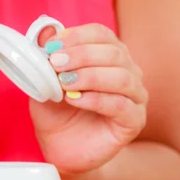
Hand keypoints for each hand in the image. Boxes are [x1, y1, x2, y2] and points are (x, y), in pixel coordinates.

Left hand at [30, 23, 147, 174]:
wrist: (60, 148)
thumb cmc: (56, 113)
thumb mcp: (44, 82)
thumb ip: (47, 58)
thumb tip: (47, 31)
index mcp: (108, 56)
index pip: (101, 34)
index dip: (77, 36)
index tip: (52, 46)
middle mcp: (128, 72)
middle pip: (114, 53)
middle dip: (81, 55)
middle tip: (55, 63)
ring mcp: (135, 97)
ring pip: (122, 77)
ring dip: (89, 76)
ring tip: (63, 83)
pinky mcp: (134, 121)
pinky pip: (121, 105)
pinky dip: (95, 99)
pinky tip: (74, 100)